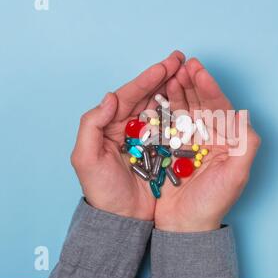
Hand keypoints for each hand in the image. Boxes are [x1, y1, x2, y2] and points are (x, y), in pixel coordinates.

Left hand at [71, 51, 184, 219]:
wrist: (121, 218)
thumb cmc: (102, 190)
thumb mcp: (85, 158)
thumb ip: (91, 125)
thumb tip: (110, 97)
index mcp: (109, 124)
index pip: (129, 95)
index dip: (147, 79)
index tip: (164, 66)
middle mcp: (128, 126)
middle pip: (147, 96)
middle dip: (164, 77)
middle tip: (181, 60)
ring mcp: (146, 137)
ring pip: (161, 107)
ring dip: (174, 89)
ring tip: (189, 73)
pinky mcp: (161, 149)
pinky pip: (171, 126)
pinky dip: (181, 112)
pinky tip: (192, 100)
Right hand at [154, 58, 260, 231]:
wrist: (185, 225)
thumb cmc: (213, 203)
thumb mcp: (235, 176)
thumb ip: (246, 145)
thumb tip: (245, 115)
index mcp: (229, 141)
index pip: (221, 107)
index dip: (210, 87)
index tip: (198, 70)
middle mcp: (211, 137)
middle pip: (202, 103)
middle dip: (193, 83)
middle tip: (182, 64)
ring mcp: (191, 141)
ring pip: (185, 109)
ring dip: (178, 90)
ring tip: (170, 73)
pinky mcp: (173, 147)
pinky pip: (169, 122)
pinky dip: (164, 107)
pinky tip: (159, 94)